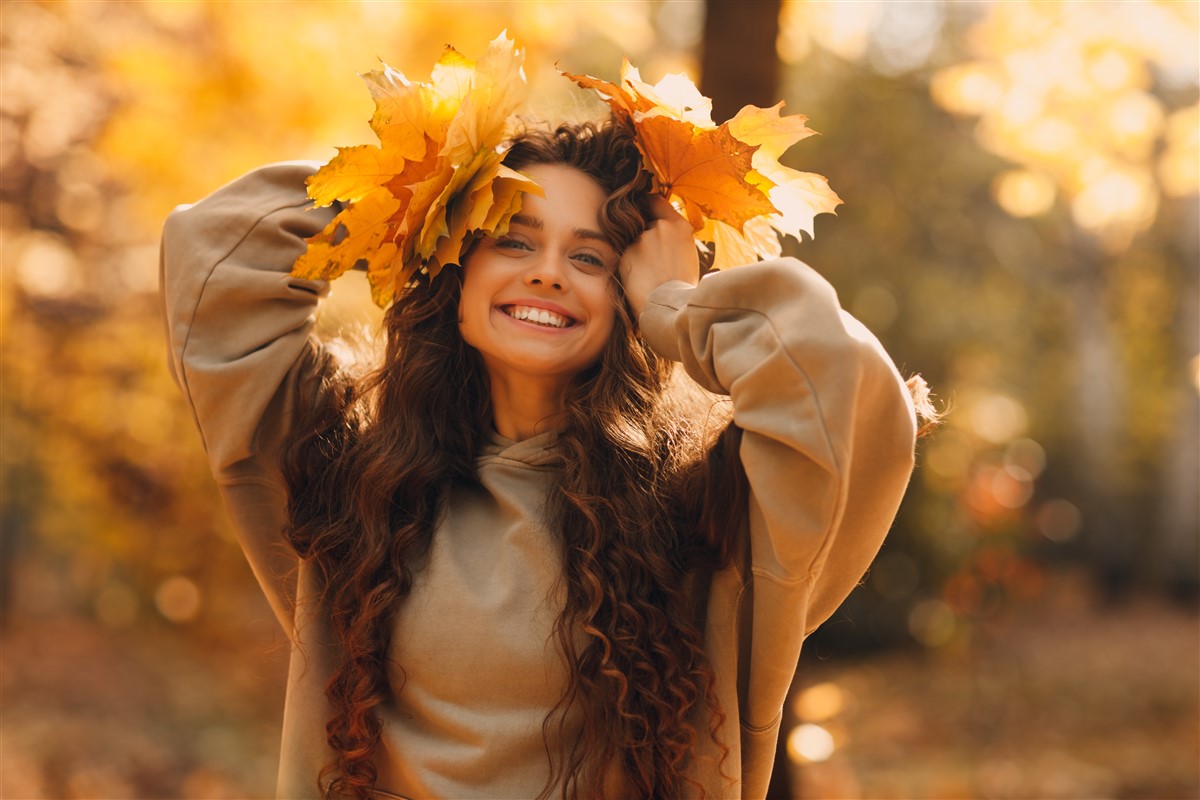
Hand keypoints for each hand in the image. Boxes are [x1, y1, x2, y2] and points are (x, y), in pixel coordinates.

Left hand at [619, 195, 699, 316]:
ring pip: (635, 242)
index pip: (655, 201)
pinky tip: (641, 279)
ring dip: (639, 252)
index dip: (648, 206)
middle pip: (645, 223)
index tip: (645, 213)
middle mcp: (660, 227)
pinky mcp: (626, 254)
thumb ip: (672, 236)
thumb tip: (658, 228)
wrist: (671, 308)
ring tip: (650, 273)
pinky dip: (631, 264)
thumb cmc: (683, 286)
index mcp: (679, 226)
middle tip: (654, 258)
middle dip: (646, 236)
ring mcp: (641, 240)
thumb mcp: (687, 252)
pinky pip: (627, 255)